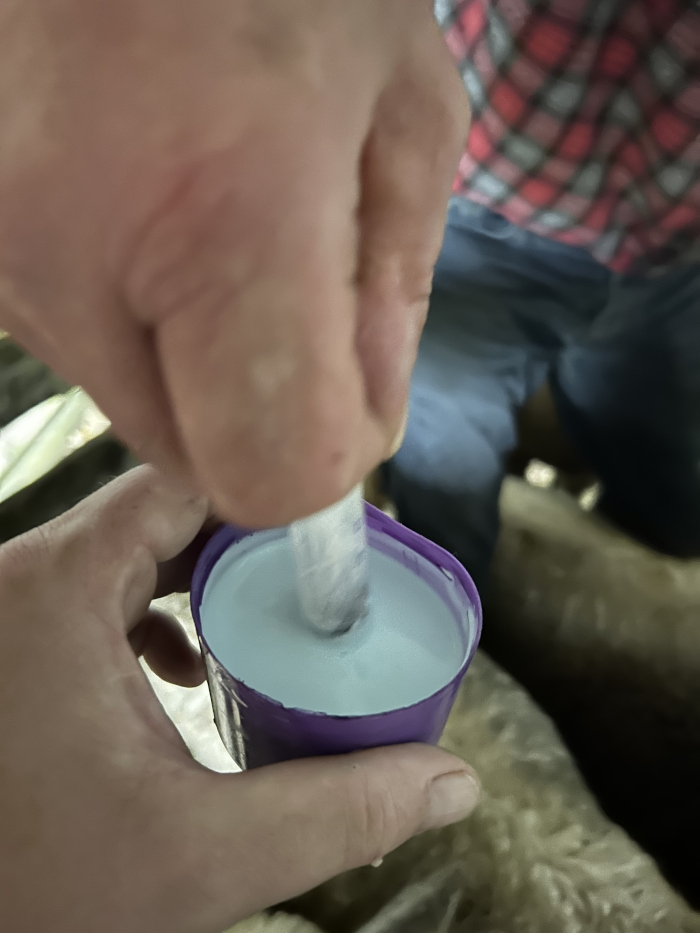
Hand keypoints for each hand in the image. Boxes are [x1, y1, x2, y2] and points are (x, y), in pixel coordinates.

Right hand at [0, 0, 468, 526]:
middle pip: (193, 450)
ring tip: (201, 197)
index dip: (324, 456)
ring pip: (129, 394)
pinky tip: (139, 188)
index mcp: (222, 210)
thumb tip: (365, 425)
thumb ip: (388, 287)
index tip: (349, 397)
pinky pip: (74, 332)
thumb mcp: (396, 100)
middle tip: (281, 273)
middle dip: (255, 400)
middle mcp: (71, 254)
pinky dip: (126, 300)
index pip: (271, 467)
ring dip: (190, 343)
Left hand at [0, 467, 479, 932]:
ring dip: (205, 572)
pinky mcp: (17, 641)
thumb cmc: (36, 894)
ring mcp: (16, 607)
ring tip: (268, 617)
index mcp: (59, 588)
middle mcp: (25, 578)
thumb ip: (338, 811)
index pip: (183, 484)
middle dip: (249, 542)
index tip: (330, 538)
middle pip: (163, 511)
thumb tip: (449, 782)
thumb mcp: (204, 855)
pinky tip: (188, 666)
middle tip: (315, 583)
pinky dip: (156, 608)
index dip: (267, 497)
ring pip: (131, 547)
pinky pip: (99, 588)